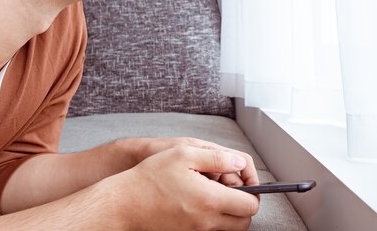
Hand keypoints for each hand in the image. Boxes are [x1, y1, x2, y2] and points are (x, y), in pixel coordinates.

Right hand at [110, 145, 259, 230]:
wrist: (123, 204)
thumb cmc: (150, 177)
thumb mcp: (184, 153)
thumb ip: (217, 158)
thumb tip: (240, 163)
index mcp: (210, 200)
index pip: (250, 205)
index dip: (253, 191)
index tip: (245, 180)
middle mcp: (207, 222)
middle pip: (244, 221)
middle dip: (245, 204)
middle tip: (232, 187)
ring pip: (229, 228)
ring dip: (231, 212)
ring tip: (215, 191)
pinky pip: (212, 230)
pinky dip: (215, 218)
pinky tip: (201, 201)